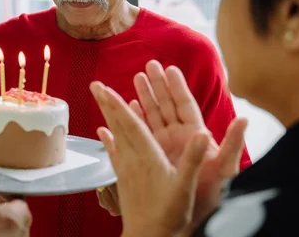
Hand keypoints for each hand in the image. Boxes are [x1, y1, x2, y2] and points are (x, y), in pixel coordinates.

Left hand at [91, 81, 209, 236]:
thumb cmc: (169, 214)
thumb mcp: (186, 185)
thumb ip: (194, 159)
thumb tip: (203, 134)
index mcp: (148, 157)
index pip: (131, 125)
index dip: (119, 106)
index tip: (107, 89)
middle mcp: (133, 159)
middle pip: (118, 125)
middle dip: (106, 103)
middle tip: (94, 84)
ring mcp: (126, 168)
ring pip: (114, 135)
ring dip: (106, 114)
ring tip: (98, 98)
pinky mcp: (123, 177)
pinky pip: (113, 152)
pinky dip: (108, 139)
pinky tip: (102, 131)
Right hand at [130, 60, 247, 224]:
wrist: (191, 217)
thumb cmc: (213, 193)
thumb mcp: (226, 168)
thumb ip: (234, 143)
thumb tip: (245, 119)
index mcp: (195, 134)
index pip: (185, 104)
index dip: (177, 86)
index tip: (170, 68)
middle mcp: (179, 137)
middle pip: (167, 104)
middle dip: (158, 84)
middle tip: (149, 65)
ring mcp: (165, 145)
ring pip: (153, 114)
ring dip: (145, 96)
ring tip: (136, 78)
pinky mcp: (153, 155)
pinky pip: (142, 132)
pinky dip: (135, 118)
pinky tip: (128, 107)